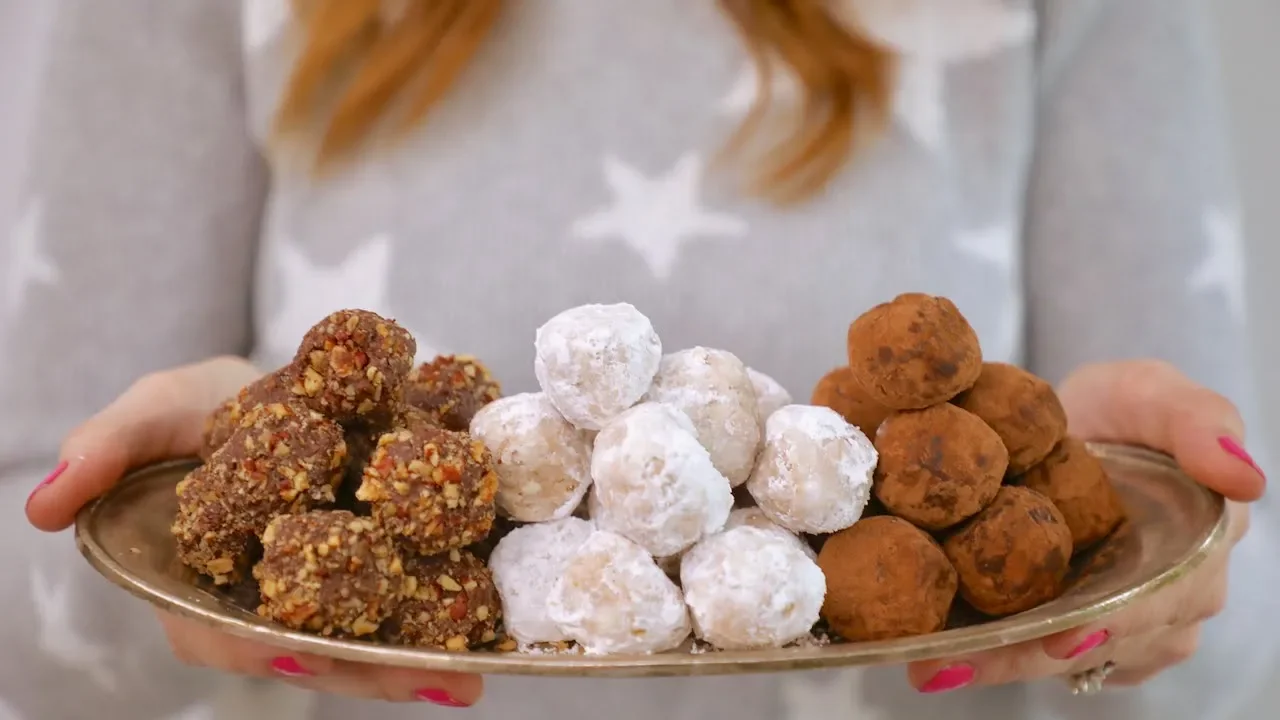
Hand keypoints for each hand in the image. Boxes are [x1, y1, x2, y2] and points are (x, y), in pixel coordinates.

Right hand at [24, 357, 482, 705]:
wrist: (286, 388)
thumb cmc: (209, 409)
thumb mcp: (158, 410)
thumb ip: (109, 447)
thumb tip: (41, 503)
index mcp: (200, 581)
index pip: (219, 628)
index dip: (256, 642)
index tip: (298, 650)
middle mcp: (264, 602)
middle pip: (309, 650)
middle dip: (362, 670)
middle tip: (424, 680)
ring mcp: (324, 594)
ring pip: (363, 645)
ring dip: (414, 665)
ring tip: (465, 675)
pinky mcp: (378, 572)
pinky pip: (407, 610)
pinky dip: (443, 629)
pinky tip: (483, 648)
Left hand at [906, 360, 1264, 693]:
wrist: (1075, 421)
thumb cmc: (1126, 407)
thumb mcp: (1155, 393)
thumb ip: (1198, 421)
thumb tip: (1245, 477)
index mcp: (1201, 547)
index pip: (1167, 597)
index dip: (1120, 621)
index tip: (1067, 633)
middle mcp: (1168, 598)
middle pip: (1104, 641)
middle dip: (1034, 656)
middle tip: (959, 664)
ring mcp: (1118, 620)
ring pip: (1062, 657)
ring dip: (999, 665)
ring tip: (933, 667)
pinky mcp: (1068, 624)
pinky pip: (1030, 651)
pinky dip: (984, 658)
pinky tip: (933, 660)